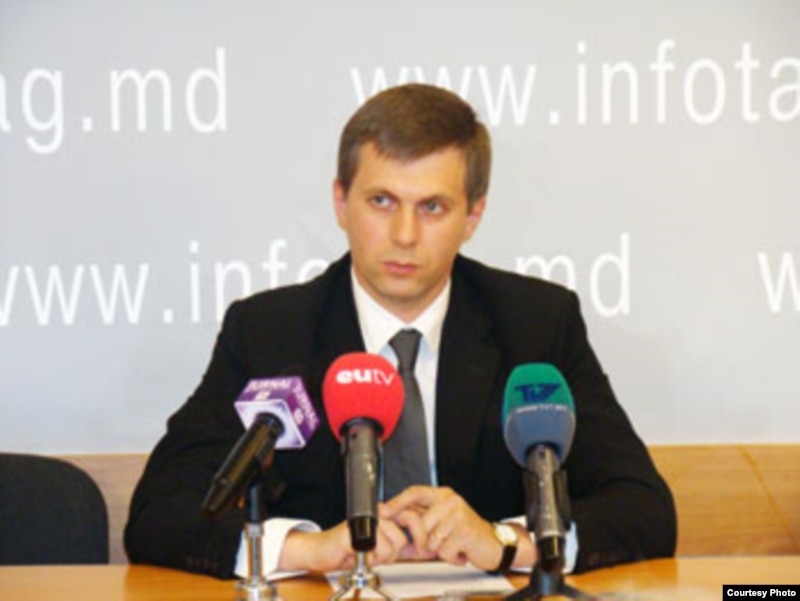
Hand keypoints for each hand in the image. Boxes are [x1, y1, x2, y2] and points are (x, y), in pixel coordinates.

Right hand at [279, 508, 430, 572]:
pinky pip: (373, 552)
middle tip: (381, 556)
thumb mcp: (380, 549)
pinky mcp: (353, 532)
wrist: (320, 552)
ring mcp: (364, 521)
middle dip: (395, 552)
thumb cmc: (347, 550)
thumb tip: (423, 548)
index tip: (422, 548)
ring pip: (390, 546)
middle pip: (402, 535)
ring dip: (379, 558)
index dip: (421, 534)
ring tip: (366, 556)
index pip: (412, 517)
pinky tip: (357, 556)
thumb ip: (399, 546)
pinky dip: (367, 560)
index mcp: (383, 514)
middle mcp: (375, 514)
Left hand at [383, 485, 505, 571]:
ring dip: (438, 549)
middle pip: (419, 522)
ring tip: (451, 544)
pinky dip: (450, 556)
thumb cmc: (464, 533)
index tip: (384, 510)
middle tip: (436, 544)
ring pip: (430, 539)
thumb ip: (421, 518)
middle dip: (423, 540)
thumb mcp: (441, 521)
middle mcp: (450, 501)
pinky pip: (443, 551)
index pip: (415, 492)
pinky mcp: (465, 531)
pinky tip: (459, 551)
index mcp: (442, 495)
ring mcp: (458, 515)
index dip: (397, 502)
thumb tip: (394, 518)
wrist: (493, 543)